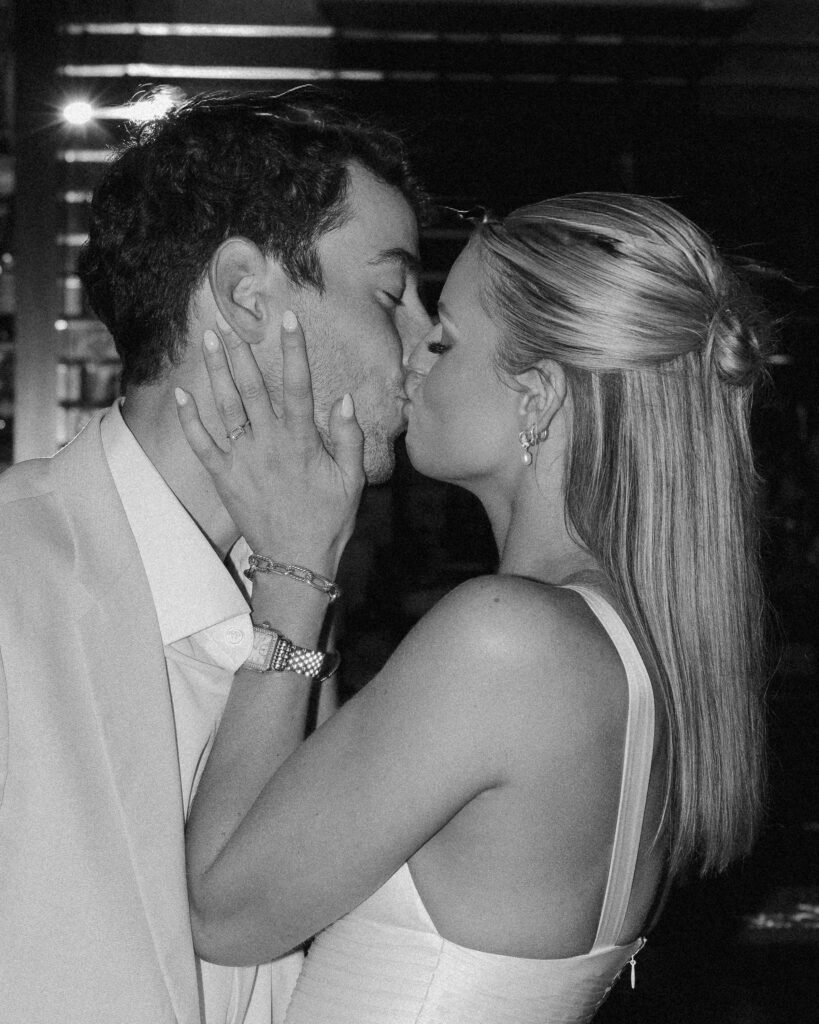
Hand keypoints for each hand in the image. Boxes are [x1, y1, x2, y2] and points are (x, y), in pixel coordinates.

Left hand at [175, 311, 364, 568]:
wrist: (296, 561)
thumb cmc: (329, 520)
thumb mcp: (352, 480)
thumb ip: (348, 438)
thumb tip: (344, 399)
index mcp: (303, 442)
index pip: (299, 386)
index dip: (294, 350)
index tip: (288, 318)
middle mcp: (269, 444)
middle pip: (252, 388)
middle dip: (240, 350)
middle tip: (227, 320)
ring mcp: (243, 460)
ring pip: (226, 406)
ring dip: (215, 371)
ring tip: (206, 340)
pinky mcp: (224, 477)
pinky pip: (202, 443)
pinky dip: (190, 419)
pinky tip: (181, 393)